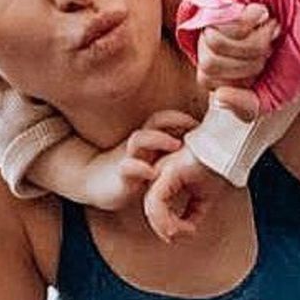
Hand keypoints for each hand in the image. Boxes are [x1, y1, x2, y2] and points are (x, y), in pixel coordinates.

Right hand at [84, 111, 198, 210]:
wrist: (95, 183)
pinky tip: (152, 173)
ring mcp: (128, 157)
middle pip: (155, 122)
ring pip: (139, 139)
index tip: (204, 122)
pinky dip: (139, 168)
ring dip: (158, 139)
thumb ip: (170, 150)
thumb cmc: (132, 171)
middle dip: (174, 120)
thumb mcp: (152, 158)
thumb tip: (200, 148)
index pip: (166, 119)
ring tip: (176, 143)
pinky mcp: (120, 176)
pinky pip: (127, 168)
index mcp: (148, 139)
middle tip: (194, 124)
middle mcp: (139, 144)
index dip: (183, 117)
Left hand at [142, 145, 231, 242]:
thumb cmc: (217, 165)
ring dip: (165, 226)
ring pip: (151, 207)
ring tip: (181, 233)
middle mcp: (159, 173)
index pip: (156, 205)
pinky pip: (158, 202)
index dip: (164, 224)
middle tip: (176, 238)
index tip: (178, 235)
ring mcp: (162, 171)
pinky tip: (187, 226)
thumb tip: (188, 228)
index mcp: (165, 177)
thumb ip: (193, 210)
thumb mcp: (204, 194)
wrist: (227, 148)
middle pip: (151, 208)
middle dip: (162, 228)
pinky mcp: (168, 172)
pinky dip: (167, 219)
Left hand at [196, 3, 278, 90]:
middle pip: (207, 68)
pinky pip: (216, 23)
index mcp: (223, 56)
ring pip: (211, 48)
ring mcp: (212, 8)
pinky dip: (247, 23)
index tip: (271, 62)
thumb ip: (248, 105)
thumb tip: (220, 98)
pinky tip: (261, 11)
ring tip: (271, 25)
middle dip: (250, 63)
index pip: (210, 83)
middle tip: (273, 43)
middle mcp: (212, 31)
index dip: (244, 80)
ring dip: (253, 42)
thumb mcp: (279, 88)